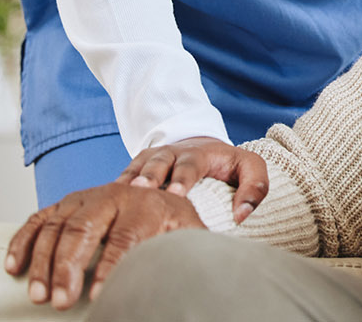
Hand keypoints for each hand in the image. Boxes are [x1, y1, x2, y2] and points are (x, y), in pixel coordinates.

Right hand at [5, 183, 204, 309]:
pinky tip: (14, 268)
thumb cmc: (172, 222)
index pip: (125, 236)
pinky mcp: (64, 204)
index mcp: (145, 203)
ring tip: (40, 296)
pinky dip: (23, 242)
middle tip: (61, 302)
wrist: (158, 191)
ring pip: (57, 226)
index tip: (101, 296)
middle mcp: (112, 195)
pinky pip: (37, 220)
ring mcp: (84, 197)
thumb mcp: (187, 230)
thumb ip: (190, 246)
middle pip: (85, 229)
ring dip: (44, 262)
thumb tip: (199, 270)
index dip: (112, 267)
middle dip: (69, 267)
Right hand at [117, 137, 268, 223]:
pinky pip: (122, 177)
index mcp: (200, 153)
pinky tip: (106, 202)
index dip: (183, 178)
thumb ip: (255, 187)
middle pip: (159, 162)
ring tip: (122, 197)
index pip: (192, 164)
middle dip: (152, 176)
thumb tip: (241, 215)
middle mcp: (172, 153)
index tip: (177, 194)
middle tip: (143, 192)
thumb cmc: (227, 165)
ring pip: (138, 168)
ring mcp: (151, 159)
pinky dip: (115, 189)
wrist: (200, 147)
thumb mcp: (249, 168)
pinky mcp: (136, 168)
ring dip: (130, 182)